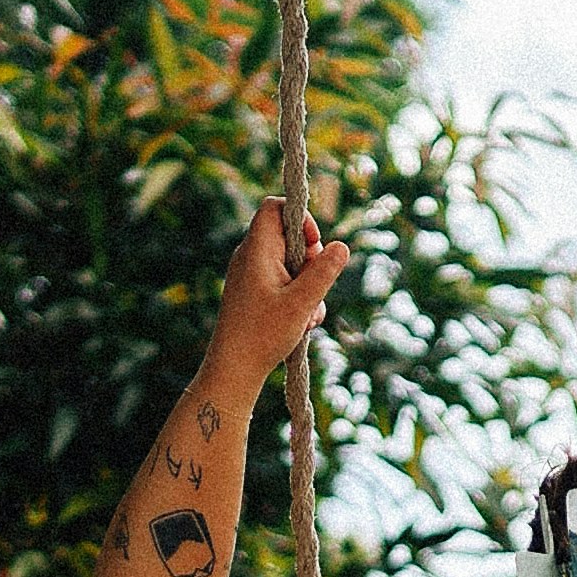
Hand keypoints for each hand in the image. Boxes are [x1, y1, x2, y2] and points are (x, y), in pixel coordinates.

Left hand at [212, 199, 351, 383]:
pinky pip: (286, 282)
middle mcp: (252, 257)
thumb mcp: (301, 303)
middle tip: (315, 286)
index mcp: (257, 250)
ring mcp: (253, 275)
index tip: (314, 244)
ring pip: (292, 263)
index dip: (300, 217)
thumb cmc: (262, 335)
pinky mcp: (257, 292)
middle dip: (312, 260)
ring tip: (308, 315)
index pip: (274, 207)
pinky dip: (299, 298)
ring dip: (310, 285)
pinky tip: (302, 323)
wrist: (234, 369)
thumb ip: (323, 272)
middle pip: (290, 236)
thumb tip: (341, 246)